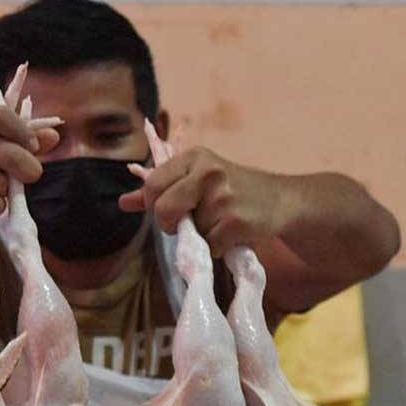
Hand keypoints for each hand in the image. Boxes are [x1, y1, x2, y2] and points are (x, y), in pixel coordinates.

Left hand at [119, 146, 285, 257]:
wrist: (282, 200)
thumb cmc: (232, 189)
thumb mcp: (196, 179)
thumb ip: (159, 190)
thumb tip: (123, 202)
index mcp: (194, 157)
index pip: (153, 184)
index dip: (154, 204)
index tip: (167, 210)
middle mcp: (208, 172)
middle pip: (164, 208)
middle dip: (169, 224)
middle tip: (187, 224)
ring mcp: (223, 197)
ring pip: (189, 232)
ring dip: (201, 236)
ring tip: (221, 222)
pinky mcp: (236, 222)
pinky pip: (209, 246)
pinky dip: (217, 247)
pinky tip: (231, 234)